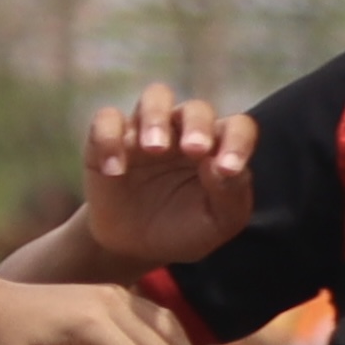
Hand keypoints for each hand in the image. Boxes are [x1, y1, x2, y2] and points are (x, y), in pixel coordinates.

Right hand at [81, 81, 257, 276]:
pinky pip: (106, 121)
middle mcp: (184, 131)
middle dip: (197, 125)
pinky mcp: (110, 139)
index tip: (228, 169)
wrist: (134, 247)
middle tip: (193, 150)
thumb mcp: (217, 223)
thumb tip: (221, 166)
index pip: (237, 128)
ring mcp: (146, 130)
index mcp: (217, 147)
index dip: (238, 142)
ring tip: (153, 148)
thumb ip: (232, 195)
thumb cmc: (183, 230)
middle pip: (196, 109)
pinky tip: (114, 171)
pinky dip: (109, 139)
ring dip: (156, 117)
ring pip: (155, 97)